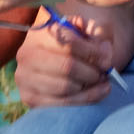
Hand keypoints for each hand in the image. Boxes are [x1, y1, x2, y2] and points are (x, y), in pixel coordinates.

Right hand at [13, 6, 133, 108]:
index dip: (93, 52)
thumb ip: (98, 35)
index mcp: (40, 32)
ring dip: (90, 87)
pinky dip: (84, 100)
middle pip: (67, 66)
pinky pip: (62, 104)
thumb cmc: (77, 42)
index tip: (107, 59)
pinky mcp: (30, 98)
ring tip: (101, 82)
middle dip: (91, 72)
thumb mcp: (87, 30)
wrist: (58, 59)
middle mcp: (27, 54)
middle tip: (104, 73)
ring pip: (65, 87)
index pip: (69, 43)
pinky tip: (96, 93)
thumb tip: (104, 56)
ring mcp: (26, 77)